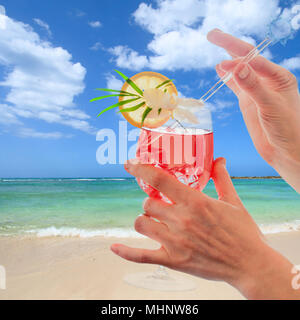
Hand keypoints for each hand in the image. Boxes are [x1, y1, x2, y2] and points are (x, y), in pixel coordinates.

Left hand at [111, 158, 297, 298]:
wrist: (251, 265)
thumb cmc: (243, 232)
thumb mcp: (233, 201)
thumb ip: (221, 178)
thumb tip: (219, 159)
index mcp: (195, 202)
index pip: (160, 179)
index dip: (141, 168)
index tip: (130, 163)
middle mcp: (181, 220)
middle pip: (147, 203)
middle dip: (151, 201)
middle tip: (160, 204)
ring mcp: (175, 242)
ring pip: (141, 224)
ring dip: (144, 220)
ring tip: (154, 221)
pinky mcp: (173, 261)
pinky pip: (141, 256)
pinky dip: (125, 252)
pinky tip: (115, 247)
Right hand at [207, 29, 299, 192]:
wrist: (286, 150)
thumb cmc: (288, 128)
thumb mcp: (270, 106)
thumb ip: (253, 86)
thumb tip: (234, 66)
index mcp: (278, 76)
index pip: (253, 60)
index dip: (237, 59)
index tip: (221, 64)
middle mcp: (267, 80)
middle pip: (245, 58)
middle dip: (229, 45)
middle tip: (212, 34)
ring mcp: (256, 90)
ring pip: (238, 70)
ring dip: (227, 58)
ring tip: (215, 43)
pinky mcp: (248, 101)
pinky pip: (235, 85)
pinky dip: (226, 77)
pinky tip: (219, 70)